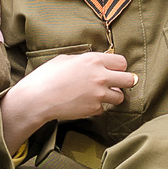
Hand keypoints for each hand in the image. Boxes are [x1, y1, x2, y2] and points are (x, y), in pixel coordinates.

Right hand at [0, 51, 136, 148]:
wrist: (38, 98)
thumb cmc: (48, 76)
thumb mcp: (66, 59)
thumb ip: (85, 60)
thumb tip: (95, 63)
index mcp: (94, 60)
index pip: (122, 62)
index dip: (118, 67)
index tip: (114, 71)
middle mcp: (101, 76)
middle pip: (129, 80)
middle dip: (125, 82)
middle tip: (118, 84)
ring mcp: (99, 94)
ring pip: (120, 97)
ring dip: (112, 97)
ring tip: (99, 95)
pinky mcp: (94, 109)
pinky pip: (103, 109)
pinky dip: (96, 108)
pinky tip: (84, 103)